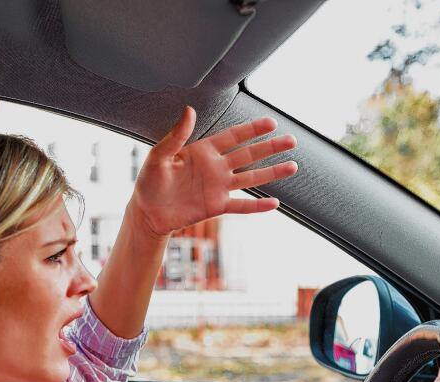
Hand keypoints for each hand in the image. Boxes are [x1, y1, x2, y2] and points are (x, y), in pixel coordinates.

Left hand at [130, 106, 298, 236]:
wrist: (147, 212)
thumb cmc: (149, 182)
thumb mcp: (158, 156)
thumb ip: (176, 135)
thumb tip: (190, 110)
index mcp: (203, 151)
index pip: (232, 137)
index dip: (251, 130)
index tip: (270, 123)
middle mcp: (215, 167)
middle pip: (248, 155)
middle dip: (270, 147)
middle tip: (291, 140)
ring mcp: (219, 187)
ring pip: (251, 178)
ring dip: (272, 173)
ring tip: (292, 166)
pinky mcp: (217, 206)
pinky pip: (241, 206)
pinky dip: (257, 206)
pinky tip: (275, 204)